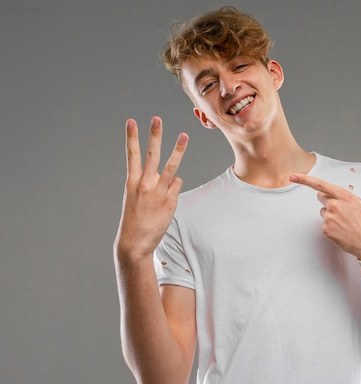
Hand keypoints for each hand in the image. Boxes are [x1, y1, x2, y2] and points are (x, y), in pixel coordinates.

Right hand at [115, 117, 187, 260]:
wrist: (135, 242)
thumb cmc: (135, 219)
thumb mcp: (135, 198)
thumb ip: (149, 183)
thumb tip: (171, 176)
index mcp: (132, 182)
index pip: (132, 155)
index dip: (131, 137)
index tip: (131, 121)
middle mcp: (145, 184)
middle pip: (152, 154)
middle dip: (155, 135)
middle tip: (156, 118)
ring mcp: (159, 192)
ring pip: (171, 166)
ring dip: (179, 149)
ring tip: (184, 135)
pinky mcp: (171, 201)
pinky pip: (177, 185)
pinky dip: (174, 187)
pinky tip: (167, 197)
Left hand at [289, 174, 360, 259]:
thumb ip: (347, 196)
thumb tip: (337, 194)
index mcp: (345, 196)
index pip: (320, 184)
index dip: (304, 179)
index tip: (292, 176)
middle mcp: (335, 205)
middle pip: (320, 196)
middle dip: (328, 201)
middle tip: (342, 211)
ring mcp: (329, 218)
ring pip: (323, 212)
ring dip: (331, 216)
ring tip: (345, 224)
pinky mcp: (326, 230)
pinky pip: (324, 224)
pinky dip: (331, 228)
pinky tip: (342, 231)